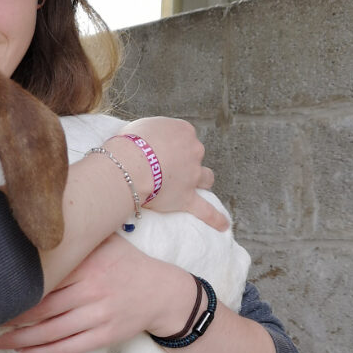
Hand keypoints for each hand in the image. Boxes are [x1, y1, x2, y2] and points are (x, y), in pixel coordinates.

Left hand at [0, 235, 196, 352]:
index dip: (16, 289)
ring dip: (20, 340)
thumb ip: (76, 238)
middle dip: (11, 317)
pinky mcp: (105, 336)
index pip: (44, 278)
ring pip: (51, 332)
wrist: (163, 293)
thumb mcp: (104, 243)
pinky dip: (43, 352)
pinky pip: (68, 348)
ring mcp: (99, 315)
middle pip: (42, 308)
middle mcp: (92, 290)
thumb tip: (36, 224)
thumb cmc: (127, 264)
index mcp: (88, 264)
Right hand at [109, 118, 226, 230]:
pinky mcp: (187, 197)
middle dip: (186, 161)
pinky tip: (223, 225)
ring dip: (201, 182)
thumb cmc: (129, 145)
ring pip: (206, 178)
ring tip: (193, 187)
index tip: (162, 149)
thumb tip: (146, 139)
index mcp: (182, 131)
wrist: (128, 165)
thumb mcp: (140, 127)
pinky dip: (215, 218)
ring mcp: (192, 175)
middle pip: (195, 156)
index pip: (185, 135)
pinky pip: (206, 210)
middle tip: (168, 168)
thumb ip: (150, 132)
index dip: (174, 144)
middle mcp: (193, 150)